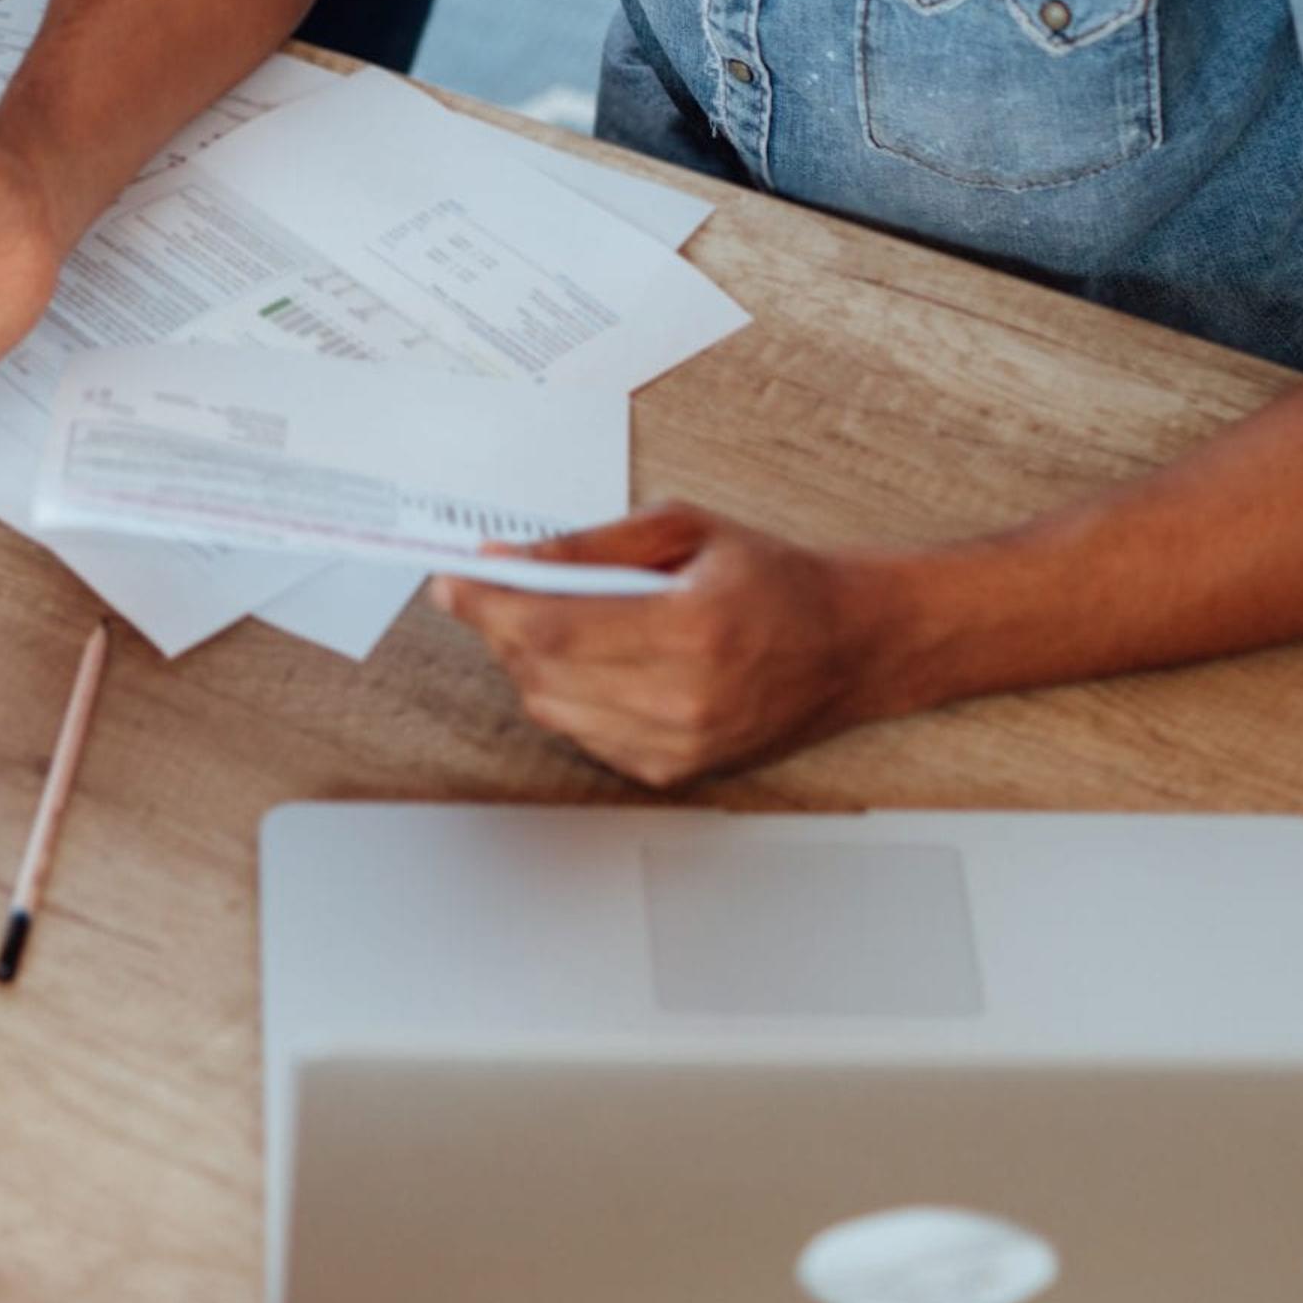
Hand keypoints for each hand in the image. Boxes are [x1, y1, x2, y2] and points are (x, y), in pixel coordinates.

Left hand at [432, 503, 903, 786]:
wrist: (851, 644)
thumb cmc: (773, 578)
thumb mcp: (684, 530)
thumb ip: (590, 547)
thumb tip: (509, 558)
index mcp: (690, 630)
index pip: (551, 627)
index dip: (487, 604)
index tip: (451, 580)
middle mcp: (684, 700)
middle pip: (540, 672)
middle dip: (499, 626)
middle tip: (486, 589)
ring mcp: (679, 746)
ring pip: (552, 708)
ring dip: (530, 662)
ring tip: (549, 618)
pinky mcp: (675, 772)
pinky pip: (584, 734)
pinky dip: (569, 695)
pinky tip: (595, 660)